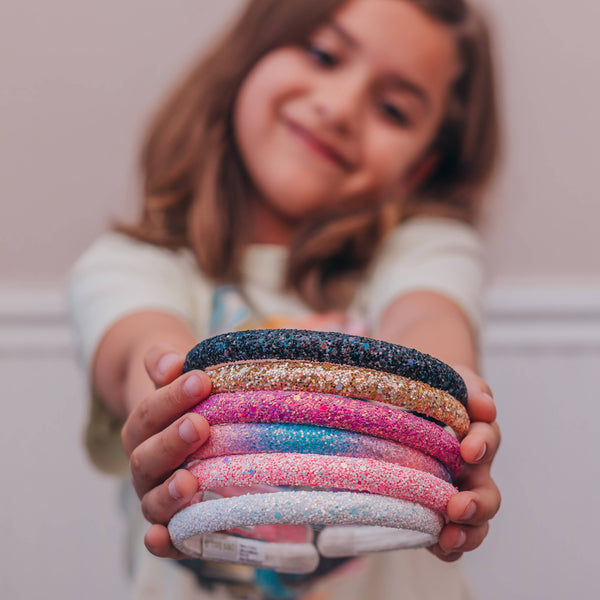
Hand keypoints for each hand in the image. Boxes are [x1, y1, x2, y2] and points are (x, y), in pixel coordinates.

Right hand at [120, 345, 211, 558]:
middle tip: (199, 425)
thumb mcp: (177, 372)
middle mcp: (146, 465)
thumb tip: (171, 362)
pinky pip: (170, 538)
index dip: (173, 398)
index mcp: (143, 427)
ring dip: (168, 494)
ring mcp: (159, 496)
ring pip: (153, 501)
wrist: (193, 422)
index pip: (151, 413)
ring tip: (188, 482)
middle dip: (172, 442)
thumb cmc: (190, 396)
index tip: (200, 380)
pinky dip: (163, 542)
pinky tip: (163, 538)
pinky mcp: (181, 523)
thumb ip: (165, 363)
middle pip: (148, 458)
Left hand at [429, 366, 500, 561]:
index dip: (482, 444)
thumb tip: (485, 407)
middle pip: (487, 493)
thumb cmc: (432, 391)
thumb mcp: (450, 381)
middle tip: (459, 506)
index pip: (486, 438)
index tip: (468, 449)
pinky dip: (448, 546)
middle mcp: (470, 469)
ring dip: (467, 531)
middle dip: (478, 503)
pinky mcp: (434, 511)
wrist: (407, 400)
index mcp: (473, 434)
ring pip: (473, 521)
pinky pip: (449, 536)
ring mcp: (454, 493)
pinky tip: (437, 545)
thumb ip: (470, 389)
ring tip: (449, 536)